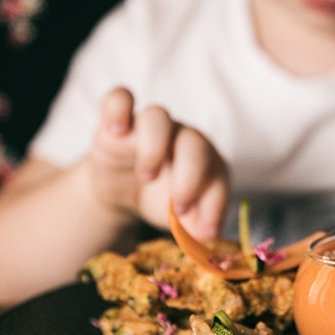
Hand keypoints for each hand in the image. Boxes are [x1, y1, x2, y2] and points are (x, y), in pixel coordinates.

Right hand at [89, 87, 228, 239]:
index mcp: (205, 160)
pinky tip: (117, 131)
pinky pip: (119, 97)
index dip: (215, 202)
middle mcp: (181, 137)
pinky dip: (118, 108)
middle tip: (178, 206)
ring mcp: (149, 126)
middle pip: (192, 140)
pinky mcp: (118, 120)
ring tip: (146, 176)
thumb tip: (207, 236)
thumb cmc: (161, 199)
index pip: (217, 171)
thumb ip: (196, 226)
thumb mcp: (180, 218)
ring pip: (157, 116)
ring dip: (154, 146)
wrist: (122, 192)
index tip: (204, 231)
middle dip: (190, 174)